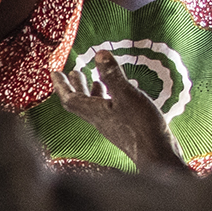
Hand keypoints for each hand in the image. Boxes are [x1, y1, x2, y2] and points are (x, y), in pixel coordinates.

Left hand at [57, 57, 185, 169]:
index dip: (61, 85)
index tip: (54, 72)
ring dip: (93, 92)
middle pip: (81, 102)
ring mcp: (113, 126)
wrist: (157, 155)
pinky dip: (110, 100)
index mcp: (95, 112)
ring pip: (96, 107)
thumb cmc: (140, 126)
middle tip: (73, 72)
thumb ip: (113, 76)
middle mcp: (100, 120)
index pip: (70, 99)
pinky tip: (120, 95)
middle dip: (76, 86)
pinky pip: (110, 111)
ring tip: (95, 80)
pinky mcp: (125, 129)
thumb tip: (99, 54)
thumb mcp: (127, 95)